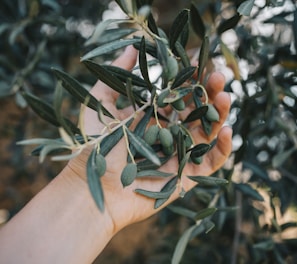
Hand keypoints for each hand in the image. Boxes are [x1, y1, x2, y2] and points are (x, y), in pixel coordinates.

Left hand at [67, 46, 232, 234]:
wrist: (91, 188)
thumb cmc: (91, 147)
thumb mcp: (99, 103)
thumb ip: (116, 75)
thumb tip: (132, 46)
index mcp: (151, 118)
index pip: (176, 95)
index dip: (188, 79)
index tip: (198, 61)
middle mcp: (166, 134)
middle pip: (194, 111)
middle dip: (208, 92)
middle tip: (218, 75)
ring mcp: (177, 155)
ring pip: (205, 133)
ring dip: (218, 115)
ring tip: (225, 96)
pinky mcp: (185, 178)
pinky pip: (209, 162)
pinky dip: (221, 149)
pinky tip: (226, 131)